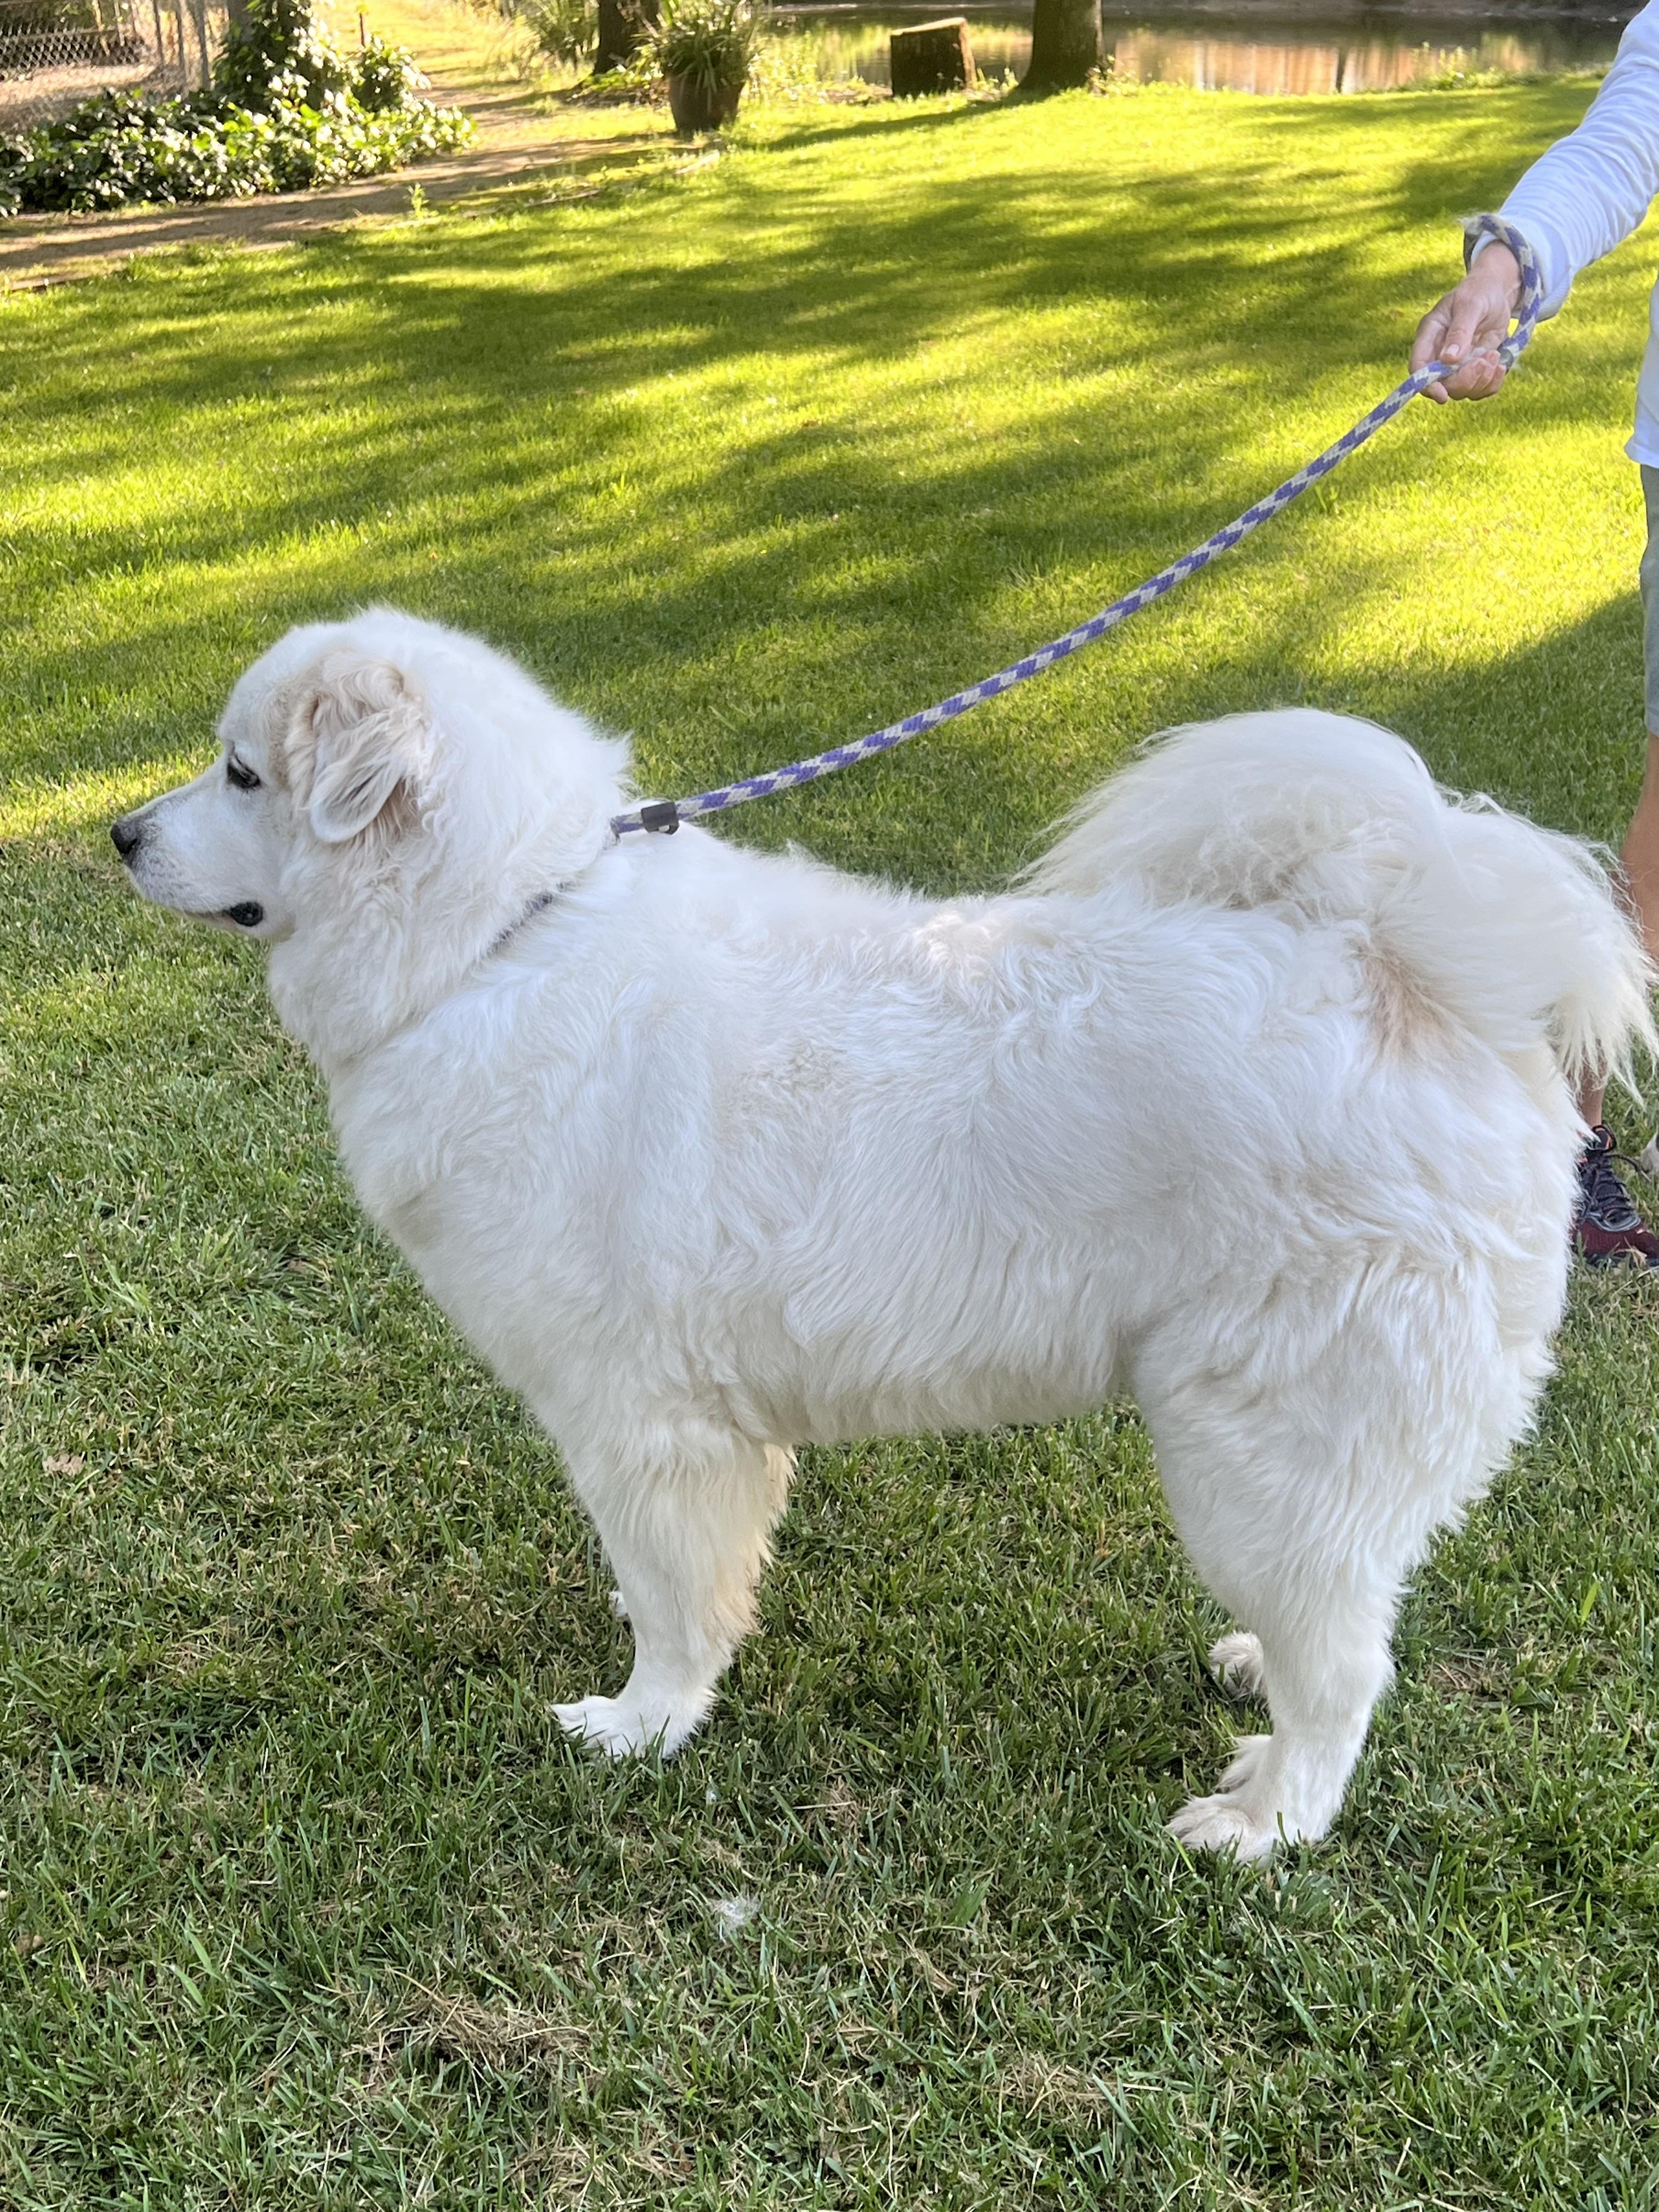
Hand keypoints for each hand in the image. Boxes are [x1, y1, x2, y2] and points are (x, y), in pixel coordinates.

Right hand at [1409, 243, 1523, 403]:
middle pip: (1442, 384)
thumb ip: (1460, 331)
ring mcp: (1457, 365)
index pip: (1418, 367)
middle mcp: (1439, 355)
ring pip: (1462, 391)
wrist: (1497, 292)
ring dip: (1482, 379)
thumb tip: (1448, 359)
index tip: (1443, 395)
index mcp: (1430, 336)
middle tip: (1484, 361)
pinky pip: (1480, 389)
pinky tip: (1499, 364)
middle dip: (1465, 380)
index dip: (1426, 385)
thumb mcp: (1471, 305)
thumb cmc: (1480, 292)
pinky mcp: (1474, 369)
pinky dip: (1492, 383)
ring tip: (1494, 355)